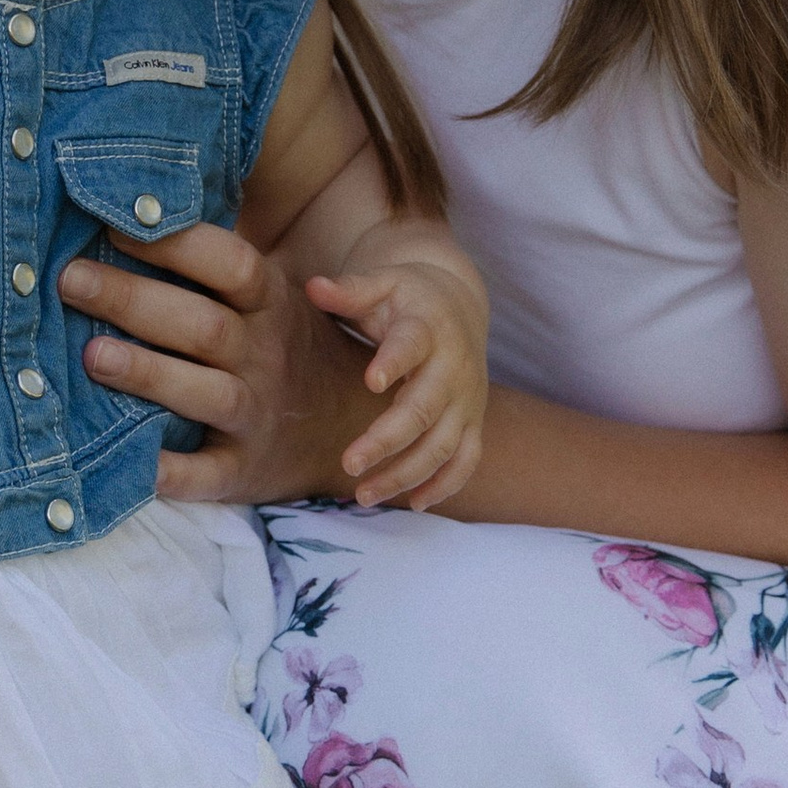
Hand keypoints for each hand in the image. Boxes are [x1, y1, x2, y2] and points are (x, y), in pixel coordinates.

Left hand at [58, 219, 385, 504]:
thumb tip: (130, 205)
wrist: (348, 422)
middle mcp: (265, 356)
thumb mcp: (269, 294)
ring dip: (148, 373)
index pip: (229, 264)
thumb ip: (215, 262)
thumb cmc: (280, 342)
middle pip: (203, 326)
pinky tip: (125, 460)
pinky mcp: (243, 469)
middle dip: (134, 300)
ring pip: (205, 393)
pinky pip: (206, 474)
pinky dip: (169, 472)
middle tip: (68, 279)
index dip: (174, 243)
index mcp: (270, 303)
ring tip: (91, 355)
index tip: (110, 224)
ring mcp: (257, 415)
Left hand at [307, 255, 486, 510]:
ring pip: (443, 445)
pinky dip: (445, 485)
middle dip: (387, 439)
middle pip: (424, 409)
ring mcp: (468, 399)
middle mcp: (453, 367)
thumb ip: (349, 290)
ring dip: (406, 474)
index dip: (395, 361)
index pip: (413, 344)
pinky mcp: (474, 421)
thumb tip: (313, 286)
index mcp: (427, 327)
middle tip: (348, 463)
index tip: (372, 380)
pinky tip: (412, 504)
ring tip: (363, 495)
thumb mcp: (381, 283)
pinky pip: (467, 460)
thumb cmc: (406, 297)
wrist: (459, 305)